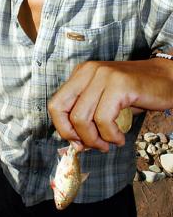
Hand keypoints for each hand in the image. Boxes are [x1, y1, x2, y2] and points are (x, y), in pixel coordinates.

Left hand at [48, 60, 168, 151]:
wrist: (168, 78)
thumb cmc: (136, 93)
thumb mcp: (105, 100)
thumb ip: (87, 114)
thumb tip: (74, 141)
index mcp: (81, 73)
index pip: (55, 103)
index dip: (62, 127)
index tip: (77, 141)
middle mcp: (89, 71)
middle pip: (63, 110)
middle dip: (75, 135)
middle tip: (93, 145)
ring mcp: (103, 75)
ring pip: (82, 117)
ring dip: (95, 139)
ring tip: (109, 143)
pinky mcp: (119, 84)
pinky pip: (104, 119)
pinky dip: (110, 135)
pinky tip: (119, 138)